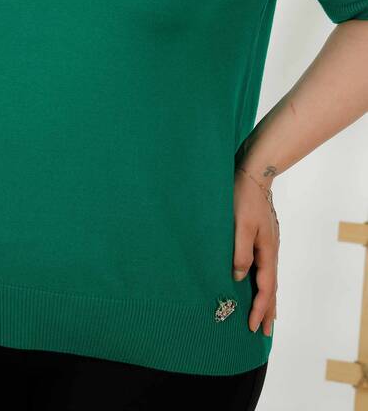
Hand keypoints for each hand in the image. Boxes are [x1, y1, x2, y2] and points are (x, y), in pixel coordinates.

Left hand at [233, 167, 278, 335]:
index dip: (260, 308)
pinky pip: (263, 268)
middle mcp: (270, 251)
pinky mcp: (261, 239)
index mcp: (267, 251)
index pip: (266, 287)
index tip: (253, 326)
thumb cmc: (244, 199)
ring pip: (268, 279)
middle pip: (271, 287)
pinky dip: (263, 283)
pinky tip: (257, 284)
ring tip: (265, 316)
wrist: (253, 176)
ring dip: (266, 299)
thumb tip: (238, 276)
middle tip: (264, 332)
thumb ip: (240, 252)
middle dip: (268, 310)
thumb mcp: (240, 226)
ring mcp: (267, 246)